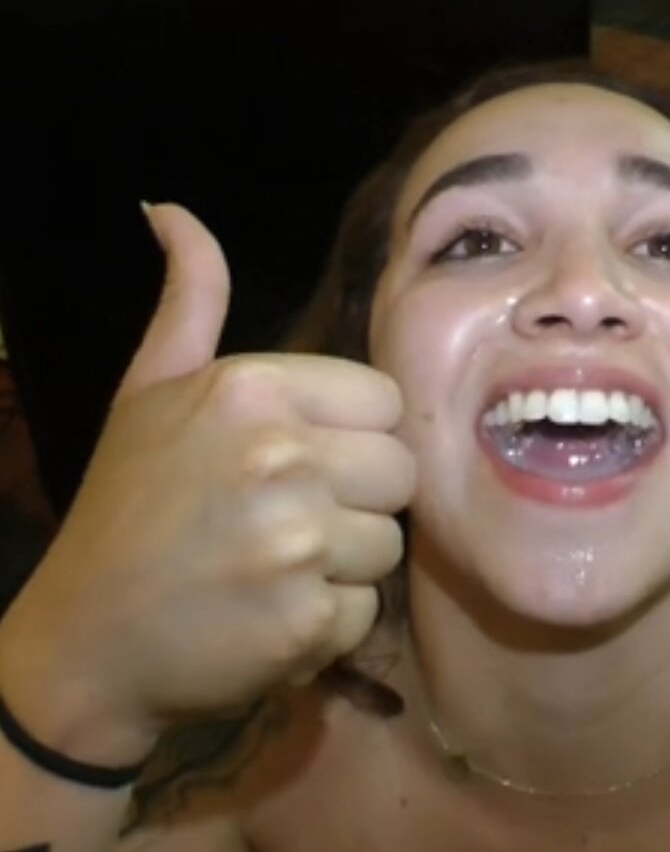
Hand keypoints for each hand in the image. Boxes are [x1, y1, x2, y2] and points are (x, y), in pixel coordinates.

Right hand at [0, 205, 413, 762]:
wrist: (87, 642)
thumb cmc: (126, 509)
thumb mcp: (148, 392)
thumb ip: (188, 302)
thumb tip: (170, 209)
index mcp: (252, 389)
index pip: (385, 401)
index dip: (353, 436)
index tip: (303, 461)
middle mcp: (283, 456)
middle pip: (400, 470)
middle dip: (357, 498)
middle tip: (287, 520)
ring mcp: (299, 543)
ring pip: (392, 541)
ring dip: (344, 562)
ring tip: (274, 568)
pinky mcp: (309, 622)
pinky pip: (366, 608)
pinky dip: (327, 621)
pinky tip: (270, 615)